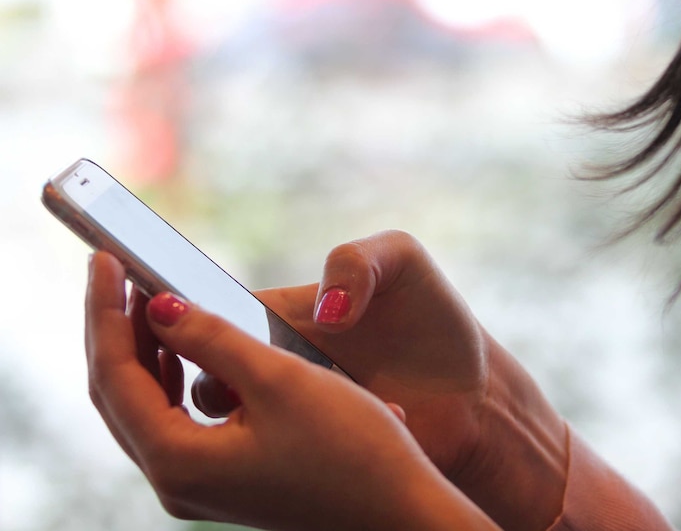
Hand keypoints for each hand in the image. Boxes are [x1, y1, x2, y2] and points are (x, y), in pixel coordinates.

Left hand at [85, 251, 498, 530]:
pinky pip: (173, 422)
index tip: (103, 260)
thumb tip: (160, 307)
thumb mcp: (280, 380)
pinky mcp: (223, 480)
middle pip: (118, 394)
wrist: (398, 508)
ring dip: (142, 352)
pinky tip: (186, 349)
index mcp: (179, 459)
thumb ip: (213, 339)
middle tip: (117, 272)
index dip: (104, 312)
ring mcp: (199, 486)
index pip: (114, 374)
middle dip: (114, 329)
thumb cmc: (352, 448)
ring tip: (150, 299)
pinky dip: (170, 379)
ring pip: (144, 408)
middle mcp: (177, 481)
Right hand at [200, 231, 569, 530]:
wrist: (475, 397)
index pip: (206, 310)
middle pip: (204, 369)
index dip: (183, 313)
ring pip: (227, 417)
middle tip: (273, 367)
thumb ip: (357, 260)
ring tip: (328, 391)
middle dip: (212, 370)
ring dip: (254, 408)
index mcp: (281, 313)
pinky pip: (268, 451)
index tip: (176, 314)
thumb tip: (324, 311)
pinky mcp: (303, 450)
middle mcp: (272, 363)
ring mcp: (283, 412)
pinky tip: (349, 424)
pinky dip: (292, 439)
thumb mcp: (403, 262)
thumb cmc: (436, 321)